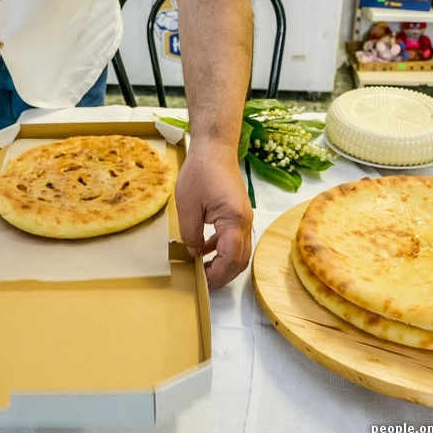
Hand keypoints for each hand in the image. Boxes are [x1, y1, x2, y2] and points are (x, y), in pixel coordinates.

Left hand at [175, 142, 252, 289]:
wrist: (214, 150)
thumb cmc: (201, 172)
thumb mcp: (187, 206)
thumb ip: (190, 234)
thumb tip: (195, 252)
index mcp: (234, 220)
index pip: (230, 257)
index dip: (217, 274)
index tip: (202, 280)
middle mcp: (245, 222)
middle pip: (240, 259)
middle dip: (223, 275)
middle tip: (205, 283)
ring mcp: (244, 218)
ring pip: (240, 252)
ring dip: (224, 265)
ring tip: (205, 271)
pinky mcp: (238, 215)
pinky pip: (235, 240)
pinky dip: (223, 251)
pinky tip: (206, 250)